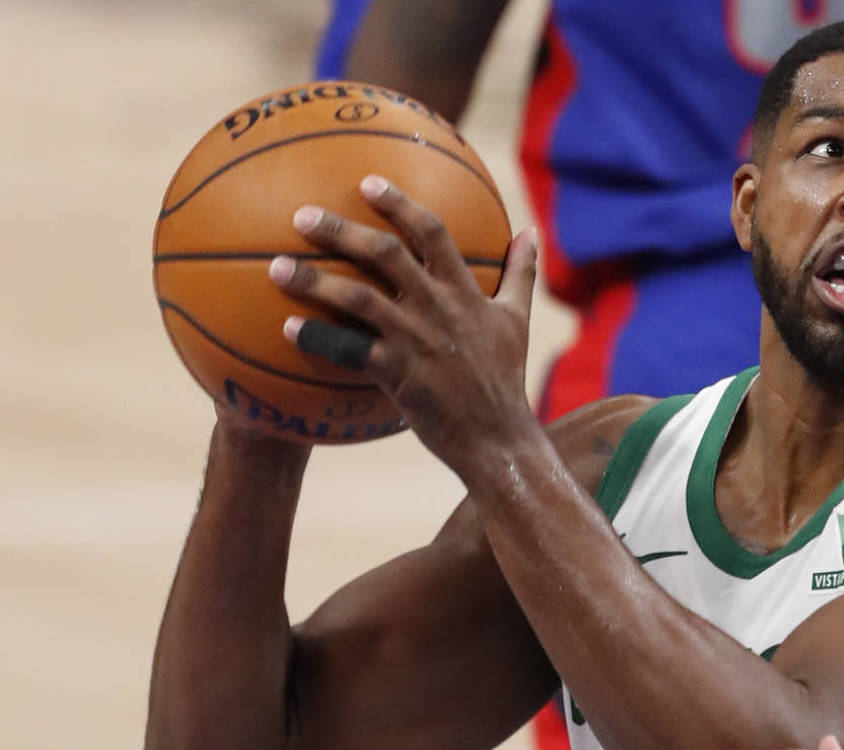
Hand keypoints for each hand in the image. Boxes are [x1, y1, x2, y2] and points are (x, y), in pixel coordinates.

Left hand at [267, 175, 539, 474]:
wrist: (498, 437)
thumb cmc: (505, 377)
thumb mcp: (518, 318)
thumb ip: (521, 271)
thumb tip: (531, 231)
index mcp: (465, 290)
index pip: (432, 232)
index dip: (399, 204)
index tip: (368, 182)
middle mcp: (438, 308)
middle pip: (385, 255)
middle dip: (341, 230)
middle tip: (301, 216)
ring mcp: (416, 340)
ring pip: (358, 298)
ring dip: (314, 280)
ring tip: (276, 266)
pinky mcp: (398, 374)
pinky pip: (349, 350)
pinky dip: (318, 338)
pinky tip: (287, 328)